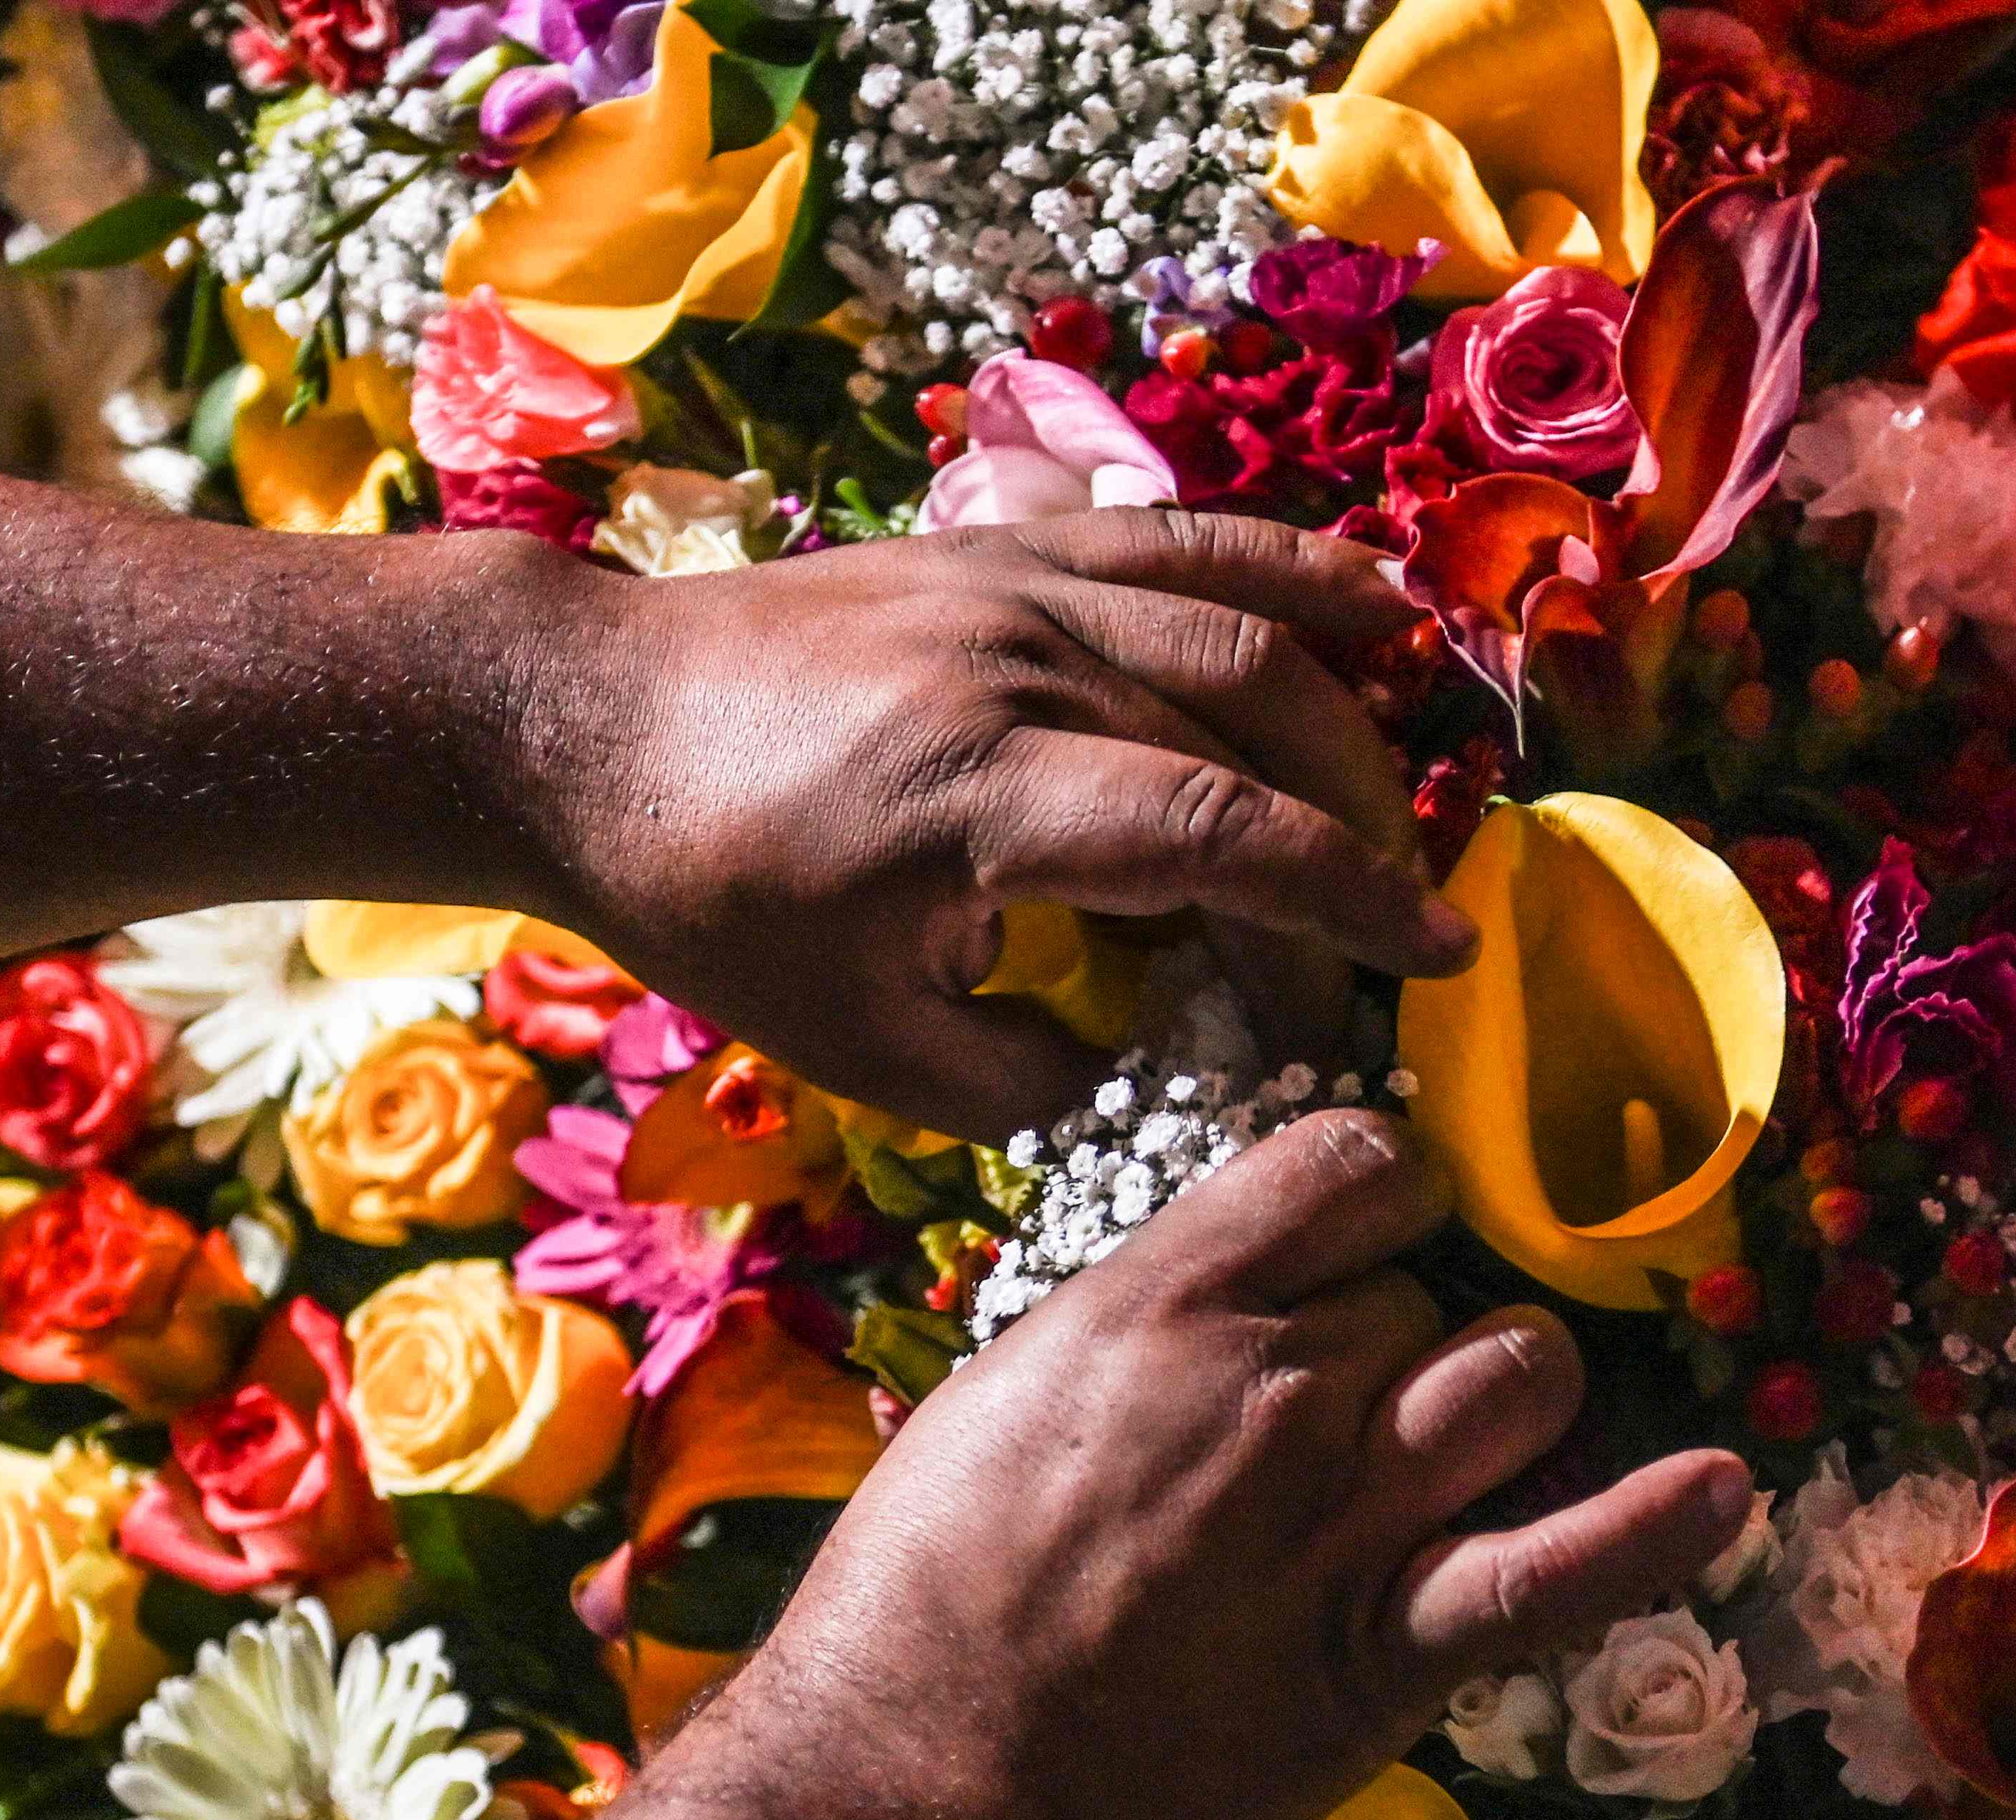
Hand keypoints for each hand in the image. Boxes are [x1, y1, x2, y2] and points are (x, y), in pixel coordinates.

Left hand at [506, 508, 1472, 1137]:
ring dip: (1349, 715)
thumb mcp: (857, 1049)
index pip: (1223, 834)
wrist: (582, 722)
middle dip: (1354, 836)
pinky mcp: (999, 547)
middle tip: (1389, 925)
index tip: (1433, 955)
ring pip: (1241, 628)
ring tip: (1411, 798)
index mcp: (980, 791)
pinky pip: (1180, 542)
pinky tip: (1381, 606)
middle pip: (1257, 730)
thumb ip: (1023, 1081)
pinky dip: (1294, 569)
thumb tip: (1150, 1060)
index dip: (1350, 901)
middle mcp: (1017, 663)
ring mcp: (1012, 586)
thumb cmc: (710, 899)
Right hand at [746, 1109, 1753, 1819]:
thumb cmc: (923, 1591)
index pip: (1356, 1162)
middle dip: (1401, 1340)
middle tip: (1330, 1424)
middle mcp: (1274, 1382)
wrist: (907, 1776)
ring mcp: (1341, 1514)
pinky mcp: (1386, 1650)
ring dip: (1504, 1401)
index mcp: (1165, 1298)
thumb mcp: (1013, 1386)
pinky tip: (1723, 1493)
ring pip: (1520, 1376)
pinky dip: (1653, 1529)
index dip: (1381, 1195)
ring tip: (1451, 1454)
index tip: (1365, 1238)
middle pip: (1428, 1291)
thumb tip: (1242, 1284)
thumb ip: (1146, 1321)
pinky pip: (1554, 1566)